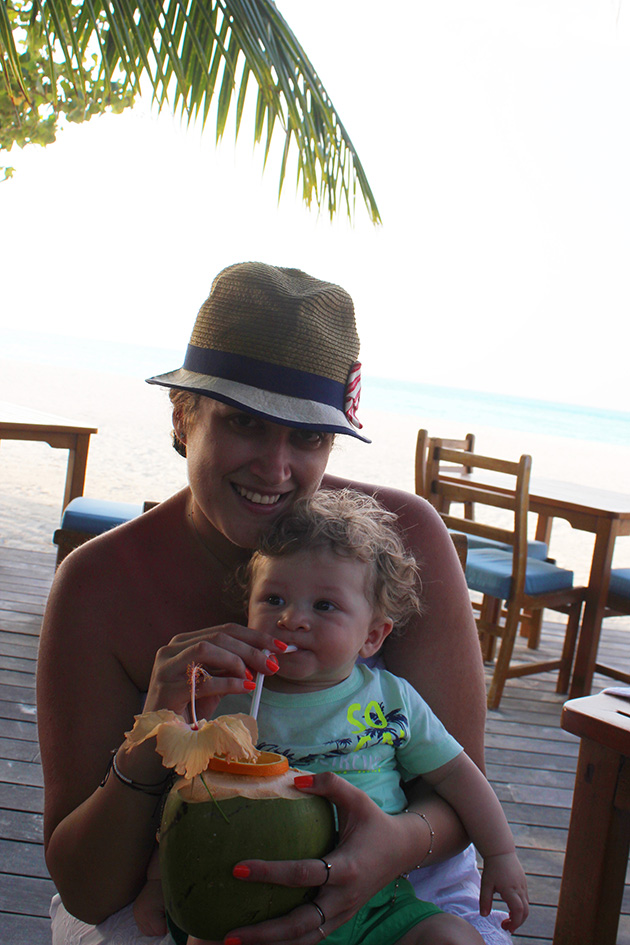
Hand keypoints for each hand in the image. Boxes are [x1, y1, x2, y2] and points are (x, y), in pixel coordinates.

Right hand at [144, 624, 283, 717]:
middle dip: (251, 649)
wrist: (161, 738)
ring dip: (236, 661)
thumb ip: (233, 669)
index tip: (280, 646)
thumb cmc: (188, 709)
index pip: (225, 630)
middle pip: (219, 637)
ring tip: (252, 678)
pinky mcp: (167, 689)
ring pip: (206, 649)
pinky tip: (244, 688)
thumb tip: (266, 658)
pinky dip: (228, 683)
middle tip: (272, 664)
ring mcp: (166, 667)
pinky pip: (202, 681)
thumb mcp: (215, 684)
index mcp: (185, 643)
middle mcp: (172, 649)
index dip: (255, 636)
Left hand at [217, 772, 418, 944]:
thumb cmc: (374, 822)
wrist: (402, 851)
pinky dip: (287, 944)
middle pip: (301, 924)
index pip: (302, 874)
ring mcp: (342, 914)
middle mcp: (343, 898)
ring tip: (236, 943)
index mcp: (346, 868)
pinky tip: (261, 943)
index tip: (238, 867)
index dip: (270, 873)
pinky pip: (311, 938)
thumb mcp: (357, 799)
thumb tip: (295, 781)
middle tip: (230, 933)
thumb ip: (329, 785)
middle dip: (265, 933)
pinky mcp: (340, 921)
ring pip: (305, 939)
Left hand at [480, 851, 528, 932]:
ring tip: (507, 919)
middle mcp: (520, 889)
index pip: (518, 911)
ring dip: (518, 915)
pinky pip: (525, 899)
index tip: (507, 928)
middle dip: (517, 922)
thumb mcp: (486, 884)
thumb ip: (485, 900)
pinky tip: (510, 907)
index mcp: (511, 890)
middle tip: (506, 927)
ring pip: (526, 906)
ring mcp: (523, 886)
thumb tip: (484, 915)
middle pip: (525, 912)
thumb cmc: (492, 867)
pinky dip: (520, 908)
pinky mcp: (523, 883)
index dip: (515, 923)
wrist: (501, 851)